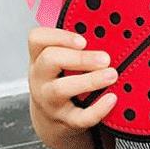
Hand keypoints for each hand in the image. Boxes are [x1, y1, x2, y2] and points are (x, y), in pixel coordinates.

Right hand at [27, 27, 118, 147]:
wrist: (52, 120)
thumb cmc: (63, 82)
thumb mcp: (60, 63)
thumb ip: (76, 48)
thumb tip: (108, 28)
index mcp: (39, 59)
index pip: (37, 39)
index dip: (59, 36)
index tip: (83, 40)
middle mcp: (40, 79)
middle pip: (49, 60)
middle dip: (79, 57)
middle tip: (105, 58)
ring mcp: (49, 101)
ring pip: (61, 89)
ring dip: (89, 80)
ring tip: (112, 75)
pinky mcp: (64, 121)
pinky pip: (79, 117)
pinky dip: (97, 109)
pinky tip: (112, 99)